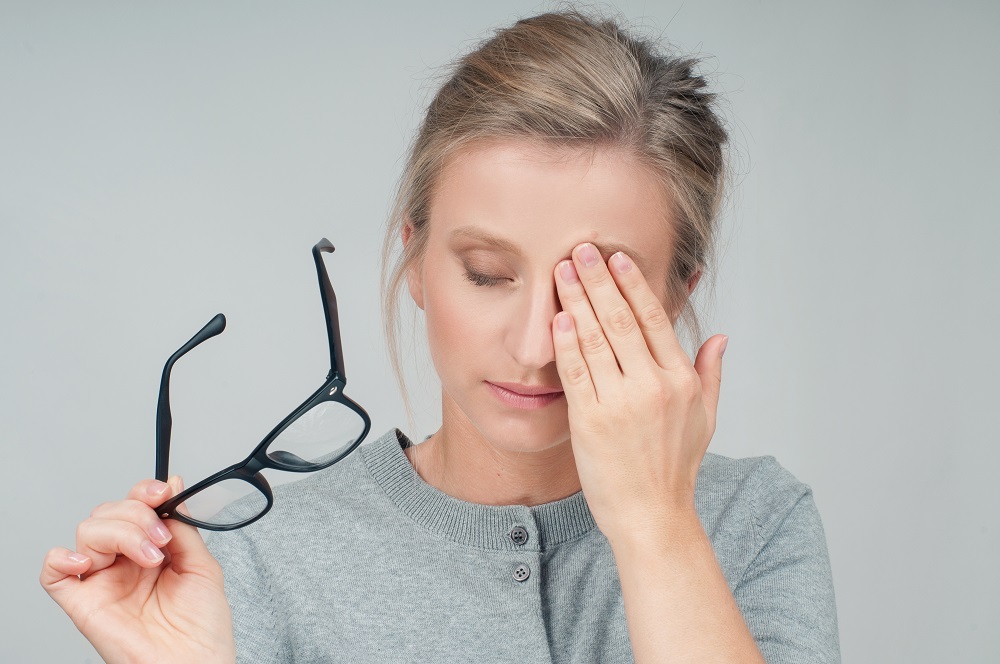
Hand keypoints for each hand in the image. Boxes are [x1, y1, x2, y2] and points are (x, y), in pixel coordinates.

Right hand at [40, 477, 235, 663]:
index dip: (143, 492)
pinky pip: (52, 573)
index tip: (163, 493)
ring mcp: (102, 581)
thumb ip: (184, 527)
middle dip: (137, 514)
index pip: (134, 506)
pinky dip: (62, 558)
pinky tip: (90, 562)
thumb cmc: (202, 627)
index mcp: (152, 549)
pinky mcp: (83, 603)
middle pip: (109, 512)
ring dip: (120, 533)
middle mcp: (123, 562)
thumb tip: (172, 486)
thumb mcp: (202, 565)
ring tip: (149, 557)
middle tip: (162, 539)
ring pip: (88, 532)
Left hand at [551, 243, 726, 544]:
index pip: (654, 319)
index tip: (617, 258)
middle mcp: (653, 386)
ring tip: (562, 272)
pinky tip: (557, 317)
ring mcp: (621, 403)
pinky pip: (576, 371)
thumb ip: (710, 374)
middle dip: (599, 280)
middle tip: (581, 248)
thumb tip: (719, 337)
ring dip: (577, 300)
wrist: (651, 516)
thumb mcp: (705, 419)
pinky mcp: (591, 420)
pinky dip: (566, 342)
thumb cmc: (674, 468)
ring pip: (596, 339)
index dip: (634, 284)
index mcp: (680, 381)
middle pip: (622, 320)